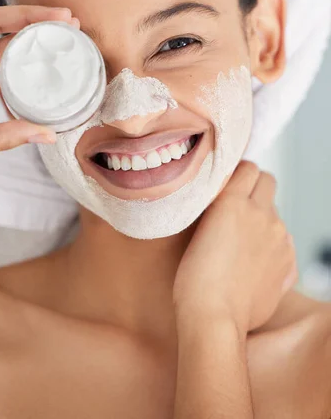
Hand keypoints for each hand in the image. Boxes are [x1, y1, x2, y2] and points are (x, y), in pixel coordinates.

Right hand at [173, 160, 297, 333]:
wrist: (214, 317)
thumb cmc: (194, 278)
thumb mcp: (198, 230)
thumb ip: (219, 209)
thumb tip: (230, 199)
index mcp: (234, 202)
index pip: (248, 167)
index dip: (239, 173)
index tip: (230, 182)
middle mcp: (262, 214)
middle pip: (268, 181)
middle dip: (256, 188)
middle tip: (239, 206)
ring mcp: (280, 238)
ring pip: (276, 212)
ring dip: (263, 218)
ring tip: (242, 244)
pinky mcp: (289, 261)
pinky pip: (284, 240)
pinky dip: (272, 245)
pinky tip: (254, 263)